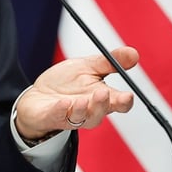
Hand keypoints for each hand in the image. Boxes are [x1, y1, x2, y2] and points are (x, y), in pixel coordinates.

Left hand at [14, 46, 137, 141]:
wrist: (37, 97)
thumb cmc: (65, 83)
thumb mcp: (88, 66)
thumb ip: (110, 62)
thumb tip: (134, 54)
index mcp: (102, 98)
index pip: (119, 104)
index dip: (124, 102)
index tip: (128, 96)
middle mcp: (89, 110)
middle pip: (101, 112)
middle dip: (103, 104)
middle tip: (103, 93)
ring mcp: (71, 116)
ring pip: (82, 118)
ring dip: (83, 110)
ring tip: (83, 100)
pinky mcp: (53, 117)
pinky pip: (58, 116)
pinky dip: (61, 110)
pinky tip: (63, 102)